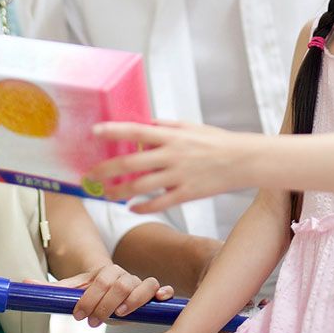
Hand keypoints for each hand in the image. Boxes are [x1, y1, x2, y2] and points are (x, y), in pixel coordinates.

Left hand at [57, 264, 173, 327]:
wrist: (110, 277)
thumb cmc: (92, 287)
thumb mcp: (73, 287)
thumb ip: (51, 289)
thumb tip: (24, 283)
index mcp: (104, 271)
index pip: (98, 280)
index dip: (88, 298)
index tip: (79, 314)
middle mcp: (122, 274)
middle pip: (118, 285)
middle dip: (105, 305)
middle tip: (94, 321)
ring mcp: (137, 281)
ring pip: (141, 285)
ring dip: (132, 300)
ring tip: (121, 314)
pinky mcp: (151, 289)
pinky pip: (159, 287)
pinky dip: (161, 293)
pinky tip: (160, 300)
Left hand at [88, 121, 260, 213]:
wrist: (243, 160)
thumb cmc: (216, 140)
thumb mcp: (190, 126)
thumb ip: (165, 126)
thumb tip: (144, 123)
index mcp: (172, 136)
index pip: (136, 130)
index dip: (114, 131)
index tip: (94, 132)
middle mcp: (173, 155)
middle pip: (132, 162)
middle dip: (107, 169)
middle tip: (90, 175)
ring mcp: (179, 175)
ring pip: (142, 186)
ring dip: (120, 191)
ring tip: (106, 194)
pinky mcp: (188, 194)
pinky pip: (160, 203)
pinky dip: (144, 207)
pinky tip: (132, 208)